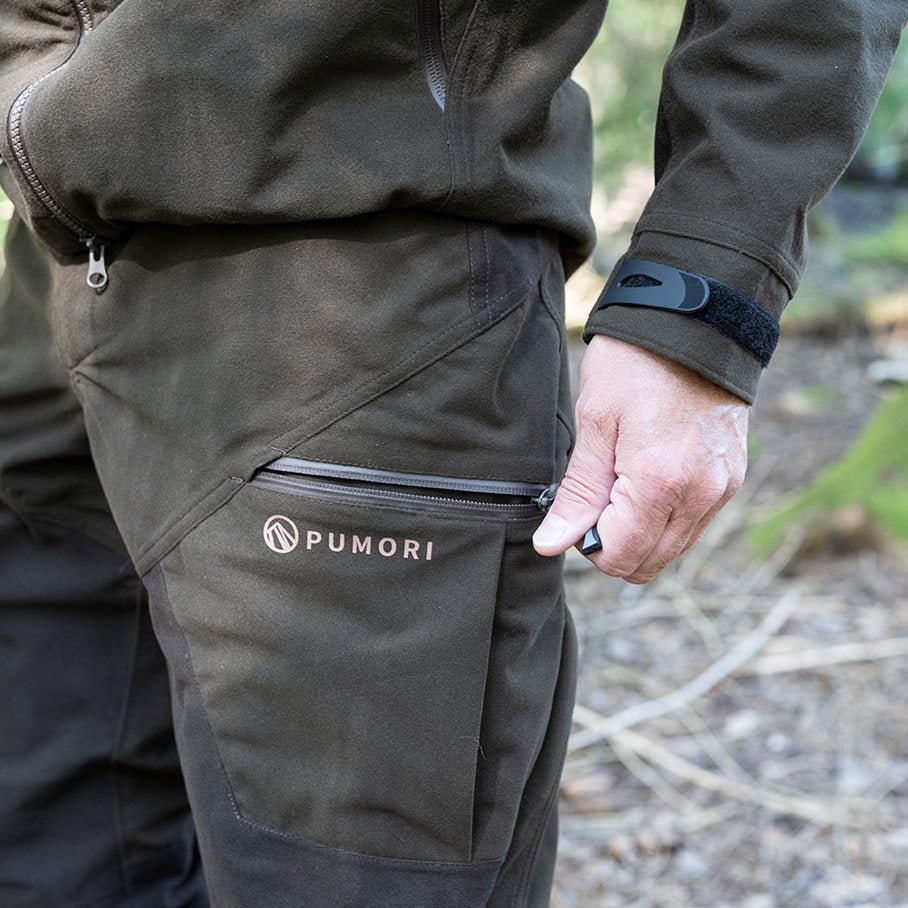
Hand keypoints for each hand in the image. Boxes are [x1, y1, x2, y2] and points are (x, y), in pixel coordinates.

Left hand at [533, 335, 748, 582]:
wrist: (695, 320)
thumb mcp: (594, 422)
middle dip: (614, 543)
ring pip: (673, 548)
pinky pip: (694, 523)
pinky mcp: (731, 479)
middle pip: (649, 564)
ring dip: (640, 533)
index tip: (578, 509)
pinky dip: (665, 517)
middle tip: (595, 497)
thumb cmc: (636, 363)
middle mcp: (700, 495)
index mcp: (660, 483)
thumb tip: (551, 544)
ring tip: (621, 481)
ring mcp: (722, 489)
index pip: (620, 557)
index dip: (588, 544)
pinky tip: (647, 476)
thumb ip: (578, 493)